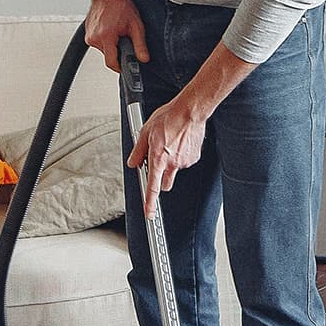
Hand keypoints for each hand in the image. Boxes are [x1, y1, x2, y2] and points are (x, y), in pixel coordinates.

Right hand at [84, 0, 148, 71]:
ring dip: (111, 45)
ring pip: (103, 50)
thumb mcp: (135, 26)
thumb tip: (143, 59)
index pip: (111, 63)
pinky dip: (105, 40)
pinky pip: (98, 43)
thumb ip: (140, 45)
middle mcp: (94, 38)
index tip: (125, 68)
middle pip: (108, 56)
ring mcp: (89, 36)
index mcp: (105, 37)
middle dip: (117, 51)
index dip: (120, 67)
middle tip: (123, 39)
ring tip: (116, 31)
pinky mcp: (87, 34)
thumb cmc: (120, 6)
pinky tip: (110, 29)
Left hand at [127, 99, 205, 213]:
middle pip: (165, 184)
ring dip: (170, 163)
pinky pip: (184, 162)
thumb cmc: (168, 118)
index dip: (150, 203)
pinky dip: (180, 156)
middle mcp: (171, 164)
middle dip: (161, 179)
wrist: (189, 111)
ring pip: (174, 171)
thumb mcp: (145, 132)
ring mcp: (184, 162)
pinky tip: (179, 143)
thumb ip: (137, 151)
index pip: (152, 188)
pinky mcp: (193, 158)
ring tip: (170, 144)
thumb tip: (132, 163)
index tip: (149, 214)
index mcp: (158, 160)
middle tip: (159, 164)